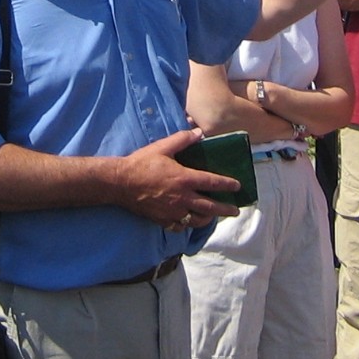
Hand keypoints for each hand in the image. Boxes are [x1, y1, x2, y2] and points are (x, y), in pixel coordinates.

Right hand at [118, 129, 238, 230]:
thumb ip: (183, 139)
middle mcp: (182, 198)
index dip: (227, 184)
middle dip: (225, 209)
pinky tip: (189, 221)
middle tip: (235, 211)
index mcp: (184, 179)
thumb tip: (199, 132)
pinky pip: (180, 226)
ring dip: (209, 218)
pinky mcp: (163, 219)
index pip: (212, 182)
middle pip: (210, 207)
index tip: (237, 186)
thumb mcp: (163, 147)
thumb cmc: (142, 163)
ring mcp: (173, 211)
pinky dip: (188, 224)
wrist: (121, 183)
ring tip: (214, 216)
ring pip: (197, 219)